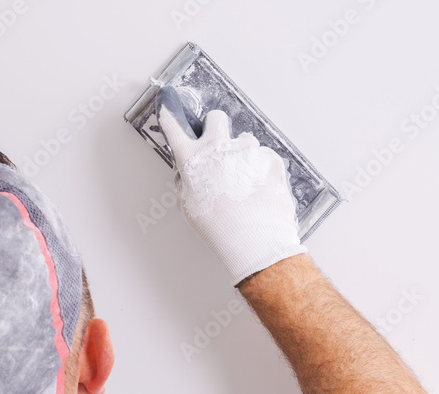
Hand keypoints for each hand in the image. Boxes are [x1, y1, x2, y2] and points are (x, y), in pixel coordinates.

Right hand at [155, 86, 306, 285]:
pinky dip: (260, 170)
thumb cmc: (220, 227)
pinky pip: (262, 158)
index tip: (169, 108)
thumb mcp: (189, 206)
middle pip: (216, 118)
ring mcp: (247, 149)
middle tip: (218, 147)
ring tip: (243, 184)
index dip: (170, 117)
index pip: (174, 128)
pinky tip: (258, 190)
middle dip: (216, 128)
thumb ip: (187, 181)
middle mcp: (218, 147)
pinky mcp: (269, 157)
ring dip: (241, 155)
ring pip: (243, 141)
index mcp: (193, 159)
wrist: (255, 240)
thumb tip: (189, 172)